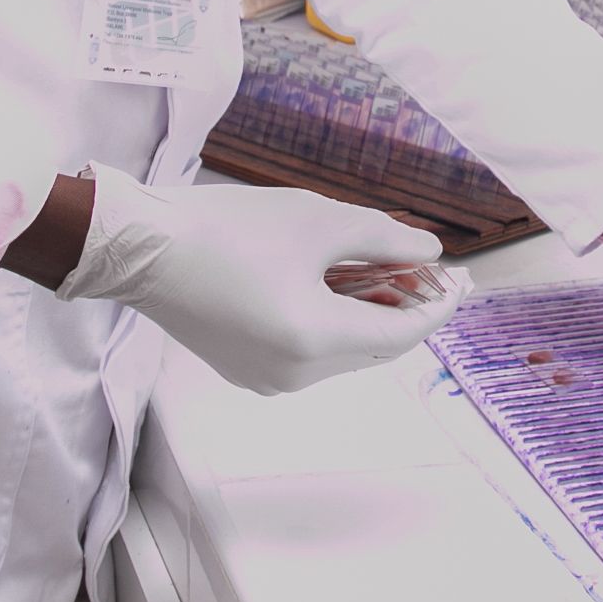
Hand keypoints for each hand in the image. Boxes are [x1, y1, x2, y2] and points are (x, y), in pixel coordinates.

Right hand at [54, 167, 462, 394]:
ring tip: (374, 266)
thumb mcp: (319, 222)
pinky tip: (329, 283)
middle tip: (419, 266)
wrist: (142, 248)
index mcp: (317, 340)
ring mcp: (266, 379)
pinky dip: (329, 322)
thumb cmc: (229, 229)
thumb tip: (430, 255)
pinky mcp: (243, 368)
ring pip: (341, 351)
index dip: (437, 306)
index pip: (403, 334)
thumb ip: (384, 240)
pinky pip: (307, 353)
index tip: (459, 279)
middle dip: (402, 308)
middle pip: (374, 348)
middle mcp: (295, 375)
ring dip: (365, 313)